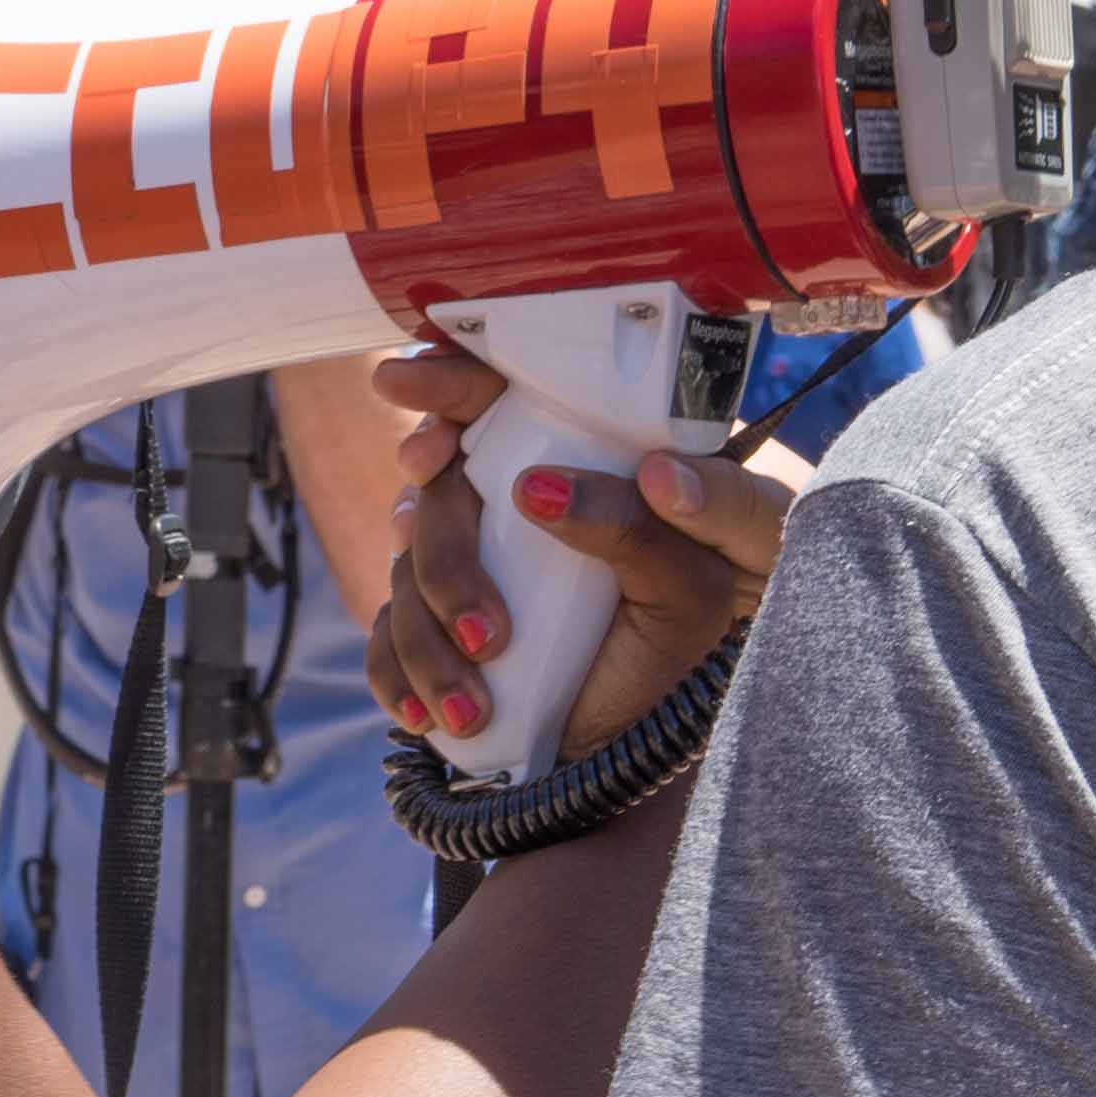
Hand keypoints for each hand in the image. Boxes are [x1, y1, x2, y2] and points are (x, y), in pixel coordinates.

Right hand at [362, 343, 798, 752]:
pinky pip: (387, 642)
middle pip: (434, 493)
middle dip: (444, 562)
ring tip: (472, 705)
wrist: (675, 710)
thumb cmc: (708, 609)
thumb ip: (643, 517)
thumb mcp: (704, 563)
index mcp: (568, 451)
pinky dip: (397, 679)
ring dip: (425, 642)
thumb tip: (543, 488)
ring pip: (403, 572)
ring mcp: (466, 561)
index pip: (491, 392)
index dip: (441, 379)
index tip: (402, 383)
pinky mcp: (442, 628)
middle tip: (486, 633)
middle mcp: (503, 496)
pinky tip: (427, 717)